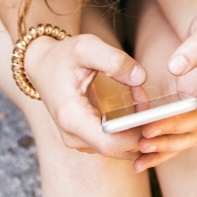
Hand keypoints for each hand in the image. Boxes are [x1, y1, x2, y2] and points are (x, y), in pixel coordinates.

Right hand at [28, 33, 149, 160]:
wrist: (43, 66)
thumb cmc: (64, 56)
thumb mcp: (87, 47)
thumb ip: (115, 60)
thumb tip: (141, 77)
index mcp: (71, 117)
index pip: (110, 144)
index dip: (136, 135)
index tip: (153, 115)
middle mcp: (73, 136)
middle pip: (118, 148)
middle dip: (141, 127)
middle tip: (150, 98)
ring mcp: (79, 140)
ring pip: (119, 146)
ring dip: (136, 125)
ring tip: (140, 93)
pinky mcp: (86, 138)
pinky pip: (114, 140)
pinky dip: (129, 125)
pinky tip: (134, 101)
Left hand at [132, 9, 196, 172]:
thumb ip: (196, 44)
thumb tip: (177, 66)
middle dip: (176, 126)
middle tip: (148, 131)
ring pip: (191, 135)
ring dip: (167, 146)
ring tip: (141, 151)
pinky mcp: (193, 117)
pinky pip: (179, 138)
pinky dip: (162, 151)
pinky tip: (140, 161)